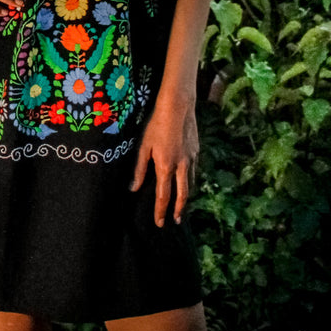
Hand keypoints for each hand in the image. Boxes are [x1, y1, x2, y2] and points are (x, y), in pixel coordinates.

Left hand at [130, 101, 198, 226]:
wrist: (177, 107)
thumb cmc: (156, 125)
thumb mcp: (143, 146)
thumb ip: (139, 169)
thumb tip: (133, 188)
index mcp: (165, 166)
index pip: (163, 196)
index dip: (161, 211)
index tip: (160, 223)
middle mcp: (181, 166)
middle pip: (182, 195)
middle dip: (179, 210)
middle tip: (176, 221)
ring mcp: (191, 159)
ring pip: (190, 184)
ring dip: (186, 197)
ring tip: (182, 205)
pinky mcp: (197, 152)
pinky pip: (193, 172)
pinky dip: (190, 181)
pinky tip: (186, 182)